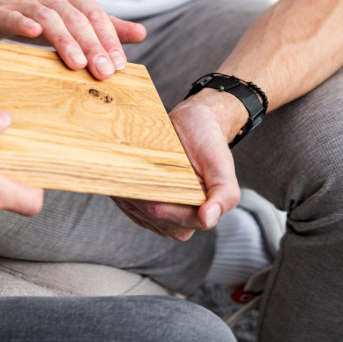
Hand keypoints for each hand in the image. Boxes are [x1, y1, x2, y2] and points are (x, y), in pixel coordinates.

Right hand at [0, 0, 145, 80]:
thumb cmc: (31, 14)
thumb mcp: (70, 18)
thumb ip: (104, 26)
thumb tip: (141, 33)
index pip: (95, 15)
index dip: (109, 39)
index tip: (120, 65)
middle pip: (76, 18)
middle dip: (92, 45)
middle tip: (105, 72)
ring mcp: (23, 0)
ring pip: (49, 18)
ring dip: (65, 40)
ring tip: (78, 63)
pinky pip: (13, 16)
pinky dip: (24, 23)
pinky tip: (33, 33)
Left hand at [111, 96, 240, 240]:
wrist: (197, 122)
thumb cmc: (210, 143)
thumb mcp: (222, 166)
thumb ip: (223, 196)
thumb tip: (208, 219)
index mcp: (199, 215)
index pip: (168, 215)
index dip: (152, 200)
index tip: (142, 180)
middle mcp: (179, 219)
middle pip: (149, 214)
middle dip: (137, 193)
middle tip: (130, 170)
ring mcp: (160, 211)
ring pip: (135, 209)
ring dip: (126, 190)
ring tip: (122, 170)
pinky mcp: (145, 201)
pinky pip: (128, 203)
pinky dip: (121, 190)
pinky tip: (119, 175)